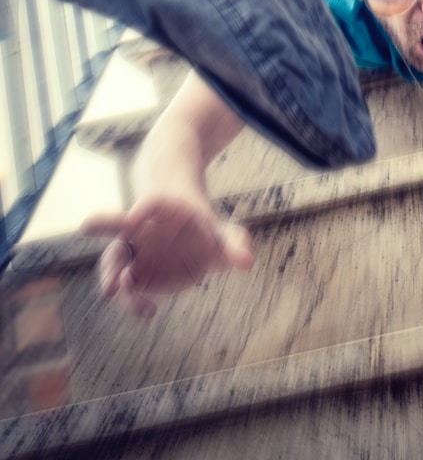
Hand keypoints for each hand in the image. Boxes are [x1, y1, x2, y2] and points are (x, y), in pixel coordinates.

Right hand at [81, 196, 253, 318]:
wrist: (186, 235)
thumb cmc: (203, 228)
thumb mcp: (222, 233)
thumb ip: (234, 244)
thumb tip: (247, 261)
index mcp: (164, 207)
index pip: (152, 202)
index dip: (142, 207)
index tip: (134, 215)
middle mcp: (141, 226)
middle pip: (117, 223)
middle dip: (104, 224)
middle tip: (87, 226)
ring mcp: (133, 249)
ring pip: (114, 257)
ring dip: (111, 271)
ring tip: (112, 291)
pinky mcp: (133, 272)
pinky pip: (124, 283)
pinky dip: (130, 296)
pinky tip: (149, 310)